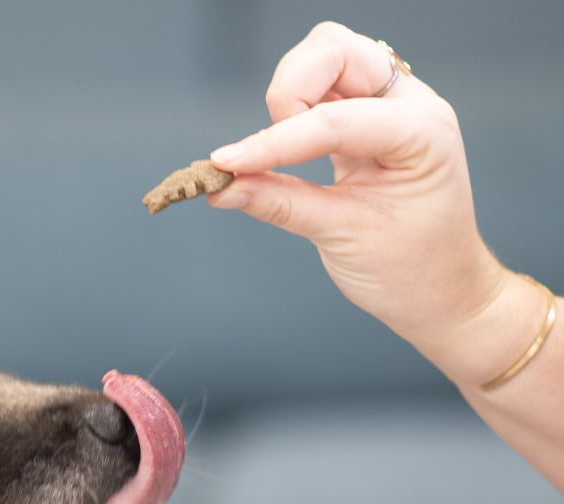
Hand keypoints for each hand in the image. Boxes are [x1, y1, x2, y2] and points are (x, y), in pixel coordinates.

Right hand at [206, 21, 510, 357]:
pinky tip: (279, 151)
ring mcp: (386, 107)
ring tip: (278, 156)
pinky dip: (289, 114)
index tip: (225, 165)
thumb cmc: (411, 269)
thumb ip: (279, 204)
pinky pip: (317, 91)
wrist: (441, 292)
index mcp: (421, 132)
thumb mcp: (342, 237)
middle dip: (289, 91)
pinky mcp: (363, 119)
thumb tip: (221, 187)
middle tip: (267, 151)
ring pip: (323, 60)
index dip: (274, 142)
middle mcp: (408, 105)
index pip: (335, 119)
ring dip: (288, 99)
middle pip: (333, 51)